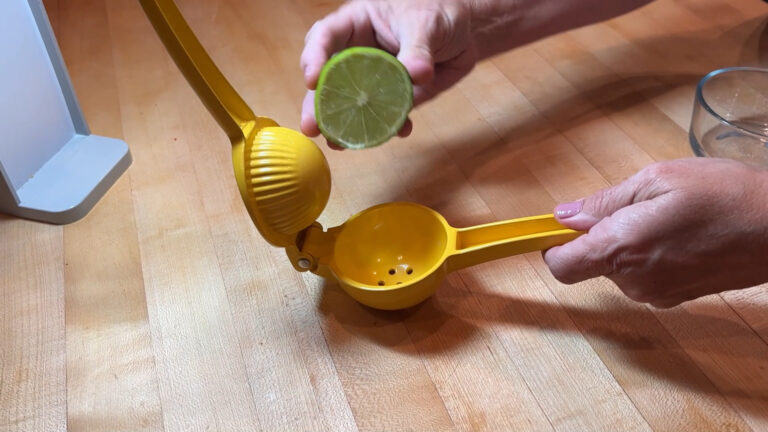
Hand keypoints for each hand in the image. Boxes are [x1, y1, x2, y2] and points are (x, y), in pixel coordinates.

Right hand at [299, 0, 476, 148]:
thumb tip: (416, 74)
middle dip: (318, 105)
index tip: (312, 80)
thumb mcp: (426, 21)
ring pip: (352, 104)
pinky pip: (386, 115)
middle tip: (311, 127)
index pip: (325, 37)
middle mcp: (358, 53)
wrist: (468, 31)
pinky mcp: (393, 97)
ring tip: (340, 144)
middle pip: (328, 79)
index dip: (313, 57)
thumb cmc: (439, 10)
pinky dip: (390, 127)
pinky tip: (399, 131)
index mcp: (356, 23)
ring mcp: (374, 78)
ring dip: (346, 125)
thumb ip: (418, 48)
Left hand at [544, 158, 767, 307]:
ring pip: (618, 269)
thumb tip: (563, 215)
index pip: (560, 266)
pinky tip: (680, 235)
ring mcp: (656, 294)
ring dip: (629, 245)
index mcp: (621, 248)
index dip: (553, 247)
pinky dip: (650, 257)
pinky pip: (644, 277)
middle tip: (637, 205)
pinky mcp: (676, 298)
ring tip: (667, 217)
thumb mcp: (657, 179)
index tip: (558, 229)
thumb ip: (604, 202)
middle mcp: (633, 280)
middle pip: (591, 264)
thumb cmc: (723, 194)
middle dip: (600, 236)